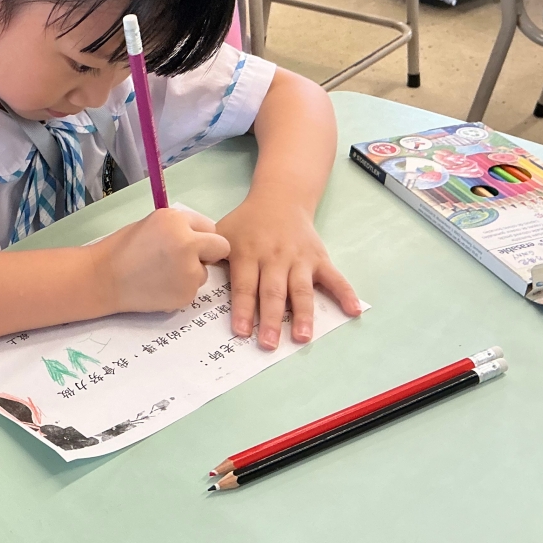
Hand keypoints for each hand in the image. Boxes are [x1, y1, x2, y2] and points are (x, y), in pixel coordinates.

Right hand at [94, 208, 230, 315]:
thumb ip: (179, 228)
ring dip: (190, 273)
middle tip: (186, 260)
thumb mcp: (152, 224)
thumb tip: (202, 238)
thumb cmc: (122, 248)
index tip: (185, 242)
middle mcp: (187, 243)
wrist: (103, 278)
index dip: (198, 236)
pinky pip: (192, 290)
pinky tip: (158, 287)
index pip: (209, 226)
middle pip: (221, 247)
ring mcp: (189, 271)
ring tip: (160, 274)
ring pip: (204, 272)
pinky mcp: (186, 294)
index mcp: (176, 220)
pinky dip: (179, 289)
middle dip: (208, 253)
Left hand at [216, 196, 360, 350]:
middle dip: (271, 319)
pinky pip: (334, 277)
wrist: (280, 198)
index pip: (245, 285)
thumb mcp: (222, 232)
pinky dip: (345, 293)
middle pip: (273, 291)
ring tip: (302, 337)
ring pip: (301, 289)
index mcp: (248, 252)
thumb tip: (187, 277)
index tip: (242, 332)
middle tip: (269, 344)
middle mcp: (274, 256)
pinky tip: (354, 311)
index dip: (243, 309)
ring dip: (303, 314)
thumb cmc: (247, 223)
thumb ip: (209, 254)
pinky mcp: (319, 258)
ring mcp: (299, 258)